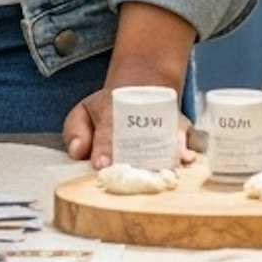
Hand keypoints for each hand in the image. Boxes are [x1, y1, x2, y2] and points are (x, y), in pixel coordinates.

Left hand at [62, 3, 196, 167]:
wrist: (143, 88)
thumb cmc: (109, 109)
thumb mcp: (85, 112)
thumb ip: (74, 130)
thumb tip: (78, 150)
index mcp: (109, 115)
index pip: (106, 132)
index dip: (103, 147)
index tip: (100, 164)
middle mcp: (136, 121)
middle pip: (135, 141)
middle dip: (131, 158)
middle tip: (130, 173)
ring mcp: (159, 125)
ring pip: (160, 141)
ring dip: (160, 157)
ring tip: (163, 168)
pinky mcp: (179, 129)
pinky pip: (185, 138)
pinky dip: (185, 149)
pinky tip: (187, 157)